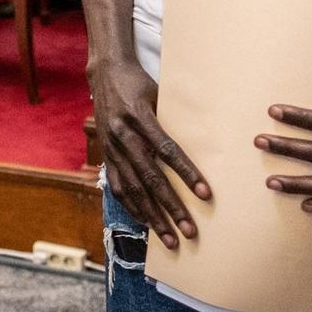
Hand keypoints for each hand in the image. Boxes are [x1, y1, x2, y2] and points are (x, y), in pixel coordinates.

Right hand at [92, 62, 210, 249]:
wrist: (105, 72)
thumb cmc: (140, 83)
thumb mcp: (159, 94)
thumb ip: (175, 119)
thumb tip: (206, 142)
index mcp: (140, 116)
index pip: (167, 150)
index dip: (186, 173)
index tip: (205, 195)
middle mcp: (123, 135)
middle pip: (150, 178)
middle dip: (171, 207)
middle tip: (190, 231)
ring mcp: (112, 147)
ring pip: (133, 189)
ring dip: (153, 216)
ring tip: (170, 239)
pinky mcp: (106, 155)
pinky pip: (118, 187)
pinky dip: (132, 207)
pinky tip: (146, 223)